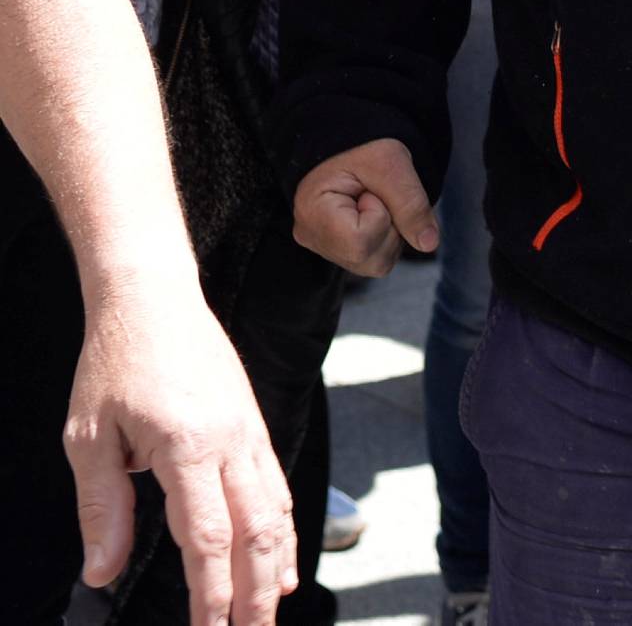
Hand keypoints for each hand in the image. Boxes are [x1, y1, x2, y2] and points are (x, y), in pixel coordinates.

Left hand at [67, 275, 295, 624]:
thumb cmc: (115, 360)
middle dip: (255, 592)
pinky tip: (281, 556)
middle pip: (257, 530)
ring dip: (276, 563)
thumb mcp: (89, 436)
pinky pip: (275, 482)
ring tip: (271, 610)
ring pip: (276, 507)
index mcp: (188, 444)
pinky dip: (284, 525)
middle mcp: (230, 438)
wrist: (152, 294)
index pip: (208, 537)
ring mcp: (248, 428)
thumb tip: (101, 573)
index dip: (211, 594)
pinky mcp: (251, 421)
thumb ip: (101, 508)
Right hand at [292, 138, 438, 275]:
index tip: (370, 189)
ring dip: (391, 232)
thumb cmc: (364, 144)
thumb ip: (411, 203)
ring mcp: (325, 248)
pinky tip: (374, 212)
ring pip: (377, 263)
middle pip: (371, 260)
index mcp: (312, 213)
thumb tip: (429, 244)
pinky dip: (386, 237)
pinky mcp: (340, 250)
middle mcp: (312, 239)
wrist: (351, 141)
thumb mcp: (391, 163)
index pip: (360, 242)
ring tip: (375, 200)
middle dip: (390, 226)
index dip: (380, 215)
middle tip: (376, 194)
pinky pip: (376, 260)